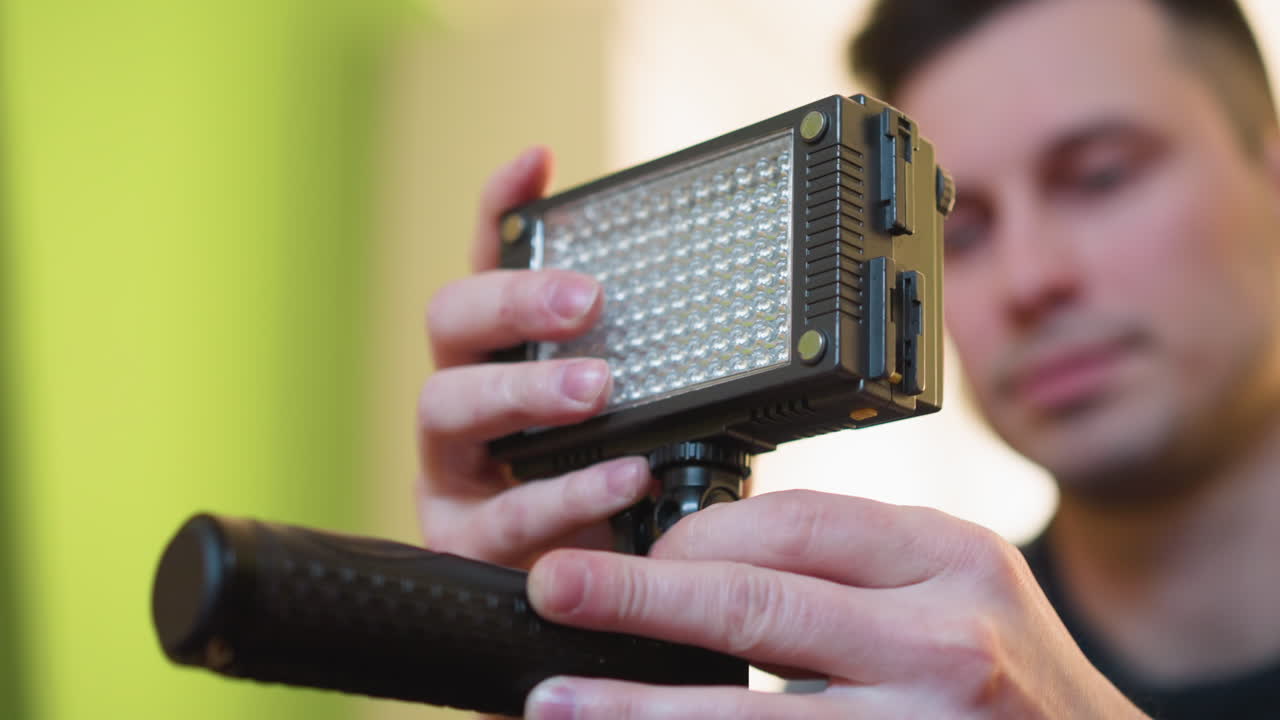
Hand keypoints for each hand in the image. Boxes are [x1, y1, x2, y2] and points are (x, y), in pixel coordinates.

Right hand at [417, 146, 652, 569]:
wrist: (603, 610)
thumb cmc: (623, 498)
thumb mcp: (649, 424)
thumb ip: (659, 370)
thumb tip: (731, 298)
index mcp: (503, 361)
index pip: (490, 267)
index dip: (502, 210)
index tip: (538, 161)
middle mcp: (465, 406)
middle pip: (449, 321)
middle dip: (513, 302)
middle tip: (586, 301)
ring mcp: (453, 474)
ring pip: (447, 408)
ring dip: (523, 390)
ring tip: (597, 389)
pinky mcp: (464, 545)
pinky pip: (501, 513)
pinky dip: (564, 492)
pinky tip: (624, 475)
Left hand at [523, 490, 1147, 718]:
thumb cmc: (1012, 668)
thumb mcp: (961, 580)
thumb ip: (858, 559)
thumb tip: (711, 551)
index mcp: (952, 558)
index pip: (795, 524)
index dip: (695, 537)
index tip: (635, 552)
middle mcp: (943, 642)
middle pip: (758, 607)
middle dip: (637, 600)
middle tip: (553, 589)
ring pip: (751, 718)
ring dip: (640, 709)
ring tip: (556, 702)